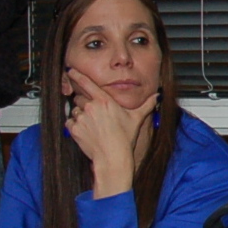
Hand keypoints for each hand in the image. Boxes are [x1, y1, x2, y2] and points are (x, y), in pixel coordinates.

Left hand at [64, 68, 158, 198]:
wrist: (113, 157)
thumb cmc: (125, 137)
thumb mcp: (136, 119)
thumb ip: (146, 104)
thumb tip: (157, 96)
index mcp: (104, 101)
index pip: (87, 83)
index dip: (77, 75)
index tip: (70, 70)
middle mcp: (91, 107)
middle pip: (80, 98)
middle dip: (85, 103)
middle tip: (94, 114)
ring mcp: (81, 118)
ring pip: (75, 111)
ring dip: (80, 115)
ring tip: (92, 125)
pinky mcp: (74, 129)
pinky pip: (70, 123)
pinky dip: (75, 126)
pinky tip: (86, 132)